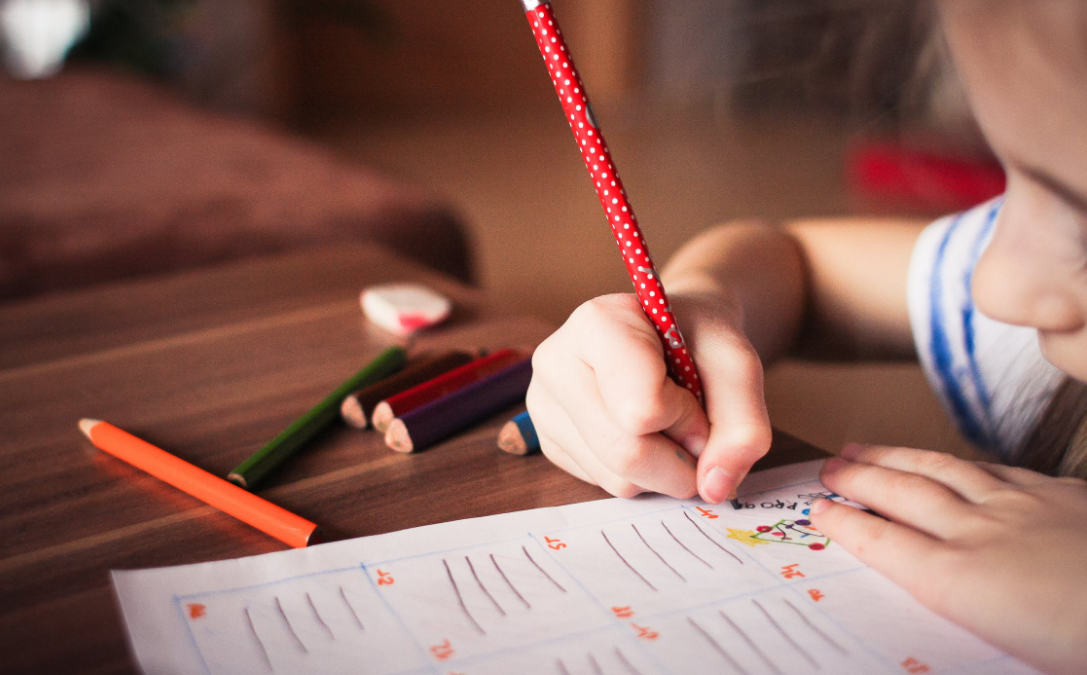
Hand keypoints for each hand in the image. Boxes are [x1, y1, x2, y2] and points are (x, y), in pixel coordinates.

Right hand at [527, 292, 770, 502]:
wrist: (673, 334)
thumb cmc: (699, 340)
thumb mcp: (738, 365)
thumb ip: (743, 425)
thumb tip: (714, 488)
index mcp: (596, 323)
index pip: (642, 409)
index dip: (687, 416)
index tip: (696, 392)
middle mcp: (555, 362)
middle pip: (626, 453)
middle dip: (680, 457)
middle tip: (695, 427)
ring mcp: (544, 405)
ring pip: (617, 478)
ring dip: (663, 469)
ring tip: (667, 424)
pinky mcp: (549, 442)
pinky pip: (604, 485)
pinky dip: (641, 474)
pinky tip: (642, 434)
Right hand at [811, 444, 1086, 674]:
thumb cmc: (1080, 642)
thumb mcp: (1005, 649)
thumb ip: (963, 612)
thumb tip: (935, 593)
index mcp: (962, 582)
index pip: (885, 543)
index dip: (846, 523)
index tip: (817, 510)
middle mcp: (982, 535)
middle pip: (904, 495)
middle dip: (859, 478)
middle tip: (829, 466)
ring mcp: (1022, 507)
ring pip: (943, 471)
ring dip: (897, 458)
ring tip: (866, 449)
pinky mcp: (1062, 496)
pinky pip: (995, 469)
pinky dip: (959, 462)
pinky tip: (953, 461)